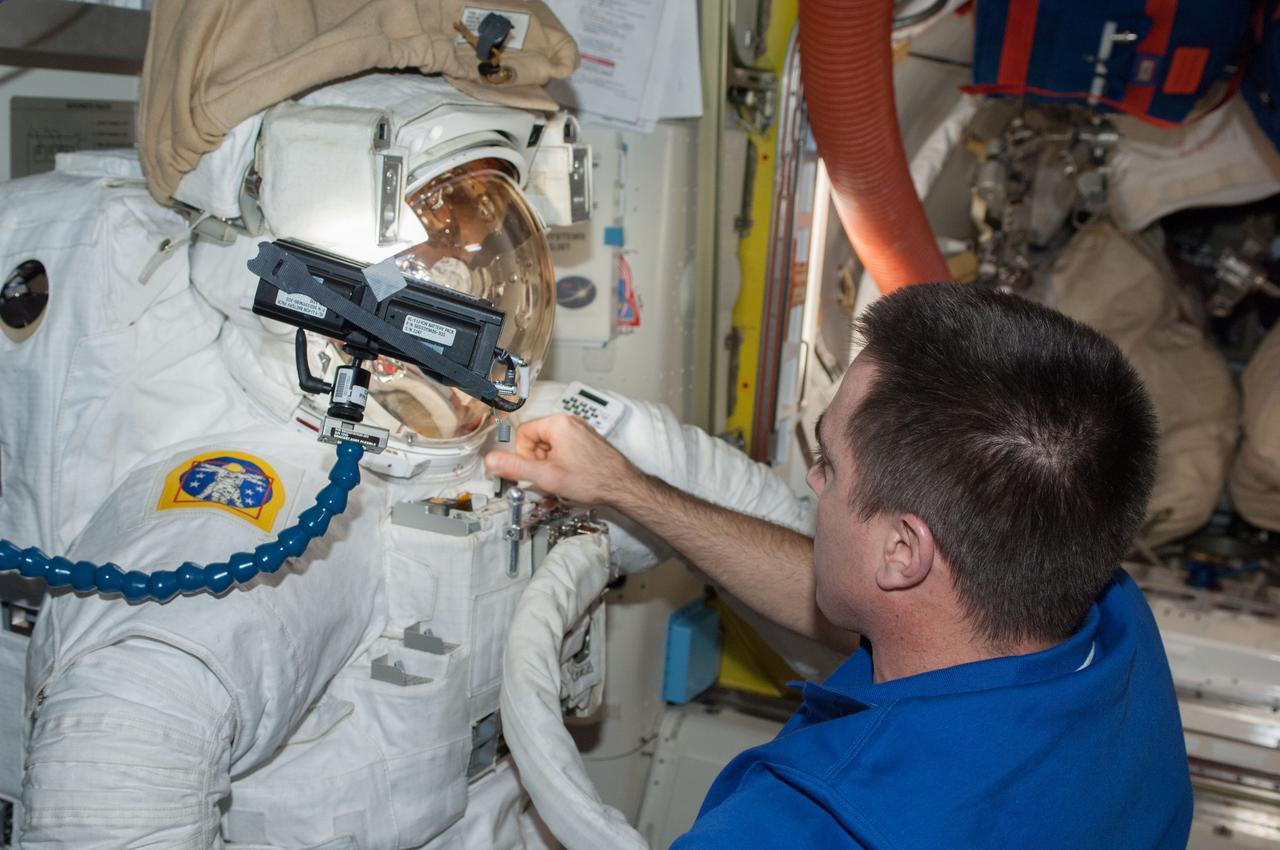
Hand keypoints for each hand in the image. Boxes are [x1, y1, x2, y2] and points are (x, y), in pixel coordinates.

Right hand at [484, 413, 641, 506]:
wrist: (623, 487)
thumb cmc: (593, 480)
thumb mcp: (547, 476)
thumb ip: (516, 467)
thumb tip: (491, 460)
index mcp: (557, 423)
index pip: (523, 434)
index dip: (525, 456)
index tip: (537, 470)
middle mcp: (570, 421)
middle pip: (536, 439)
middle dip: (539, 460)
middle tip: (552, 476)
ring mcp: (581, 430)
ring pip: (550, 446)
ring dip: (551, 463)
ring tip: (565, 477)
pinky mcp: (587, 440)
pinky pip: (564, 448)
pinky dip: (564, 463)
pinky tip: (573, 475)